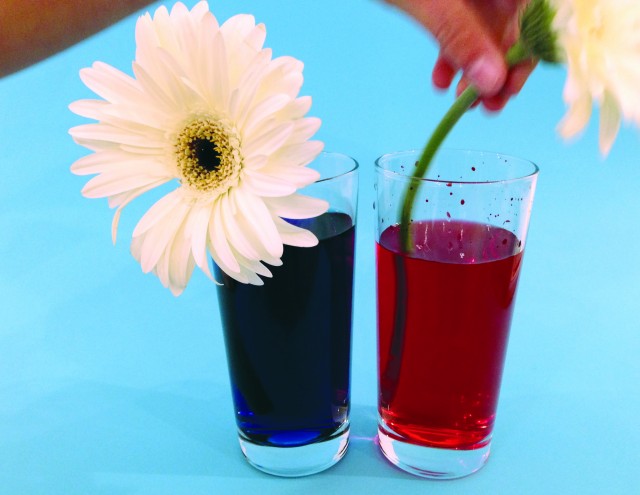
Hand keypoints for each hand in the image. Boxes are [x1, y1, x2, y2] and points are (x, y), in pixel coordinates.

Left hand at [385, 0, 535, 110]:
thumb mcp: (428, 1)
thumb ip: (459, 36)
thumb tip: (492, 81)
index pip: (532, 14)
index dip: (525, 53)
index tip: (508, 90)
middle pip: (511, 25)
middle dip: (498, 70)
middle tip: (487, 108)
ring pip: (484, 31)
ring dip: (475, 69)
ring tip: (462, 104)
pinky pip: (458, 27)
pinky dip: (450, 54)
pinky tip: (438, 82)